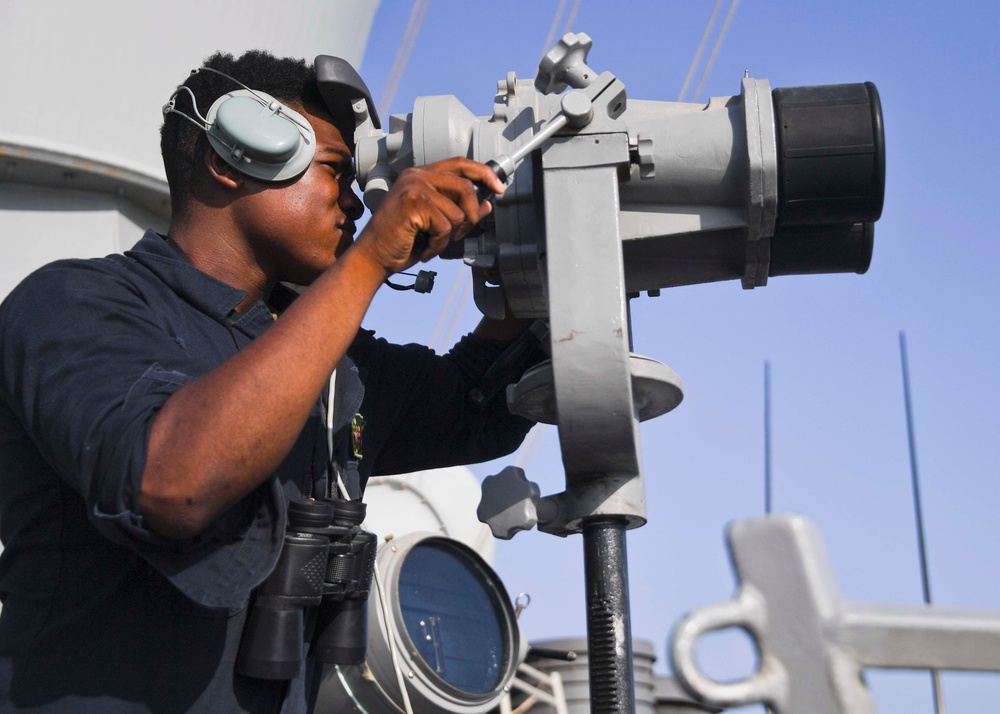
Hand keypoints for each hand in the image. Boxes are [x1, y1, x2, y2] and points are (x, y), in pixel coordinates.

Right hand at [353, 158, 504, 274]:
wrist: (373, 258)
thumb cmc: (402, 242)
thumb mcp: (436, 225)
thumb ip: (459, 211)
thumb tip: (487, 204)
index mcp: (421, 176)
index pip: (460, 164)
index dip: (483, 173)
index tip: (499, 187)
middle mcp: (416, 175)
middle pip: (465, 187)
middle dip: (470, 216)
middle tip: (457, 234)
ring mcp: (414, 187)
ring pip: (457, 212)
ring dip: (449, 236)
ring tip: (431, 243)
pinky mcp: (413, 203)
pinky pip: (446, 226)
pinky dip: (439, 245)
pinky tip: (424, 248)